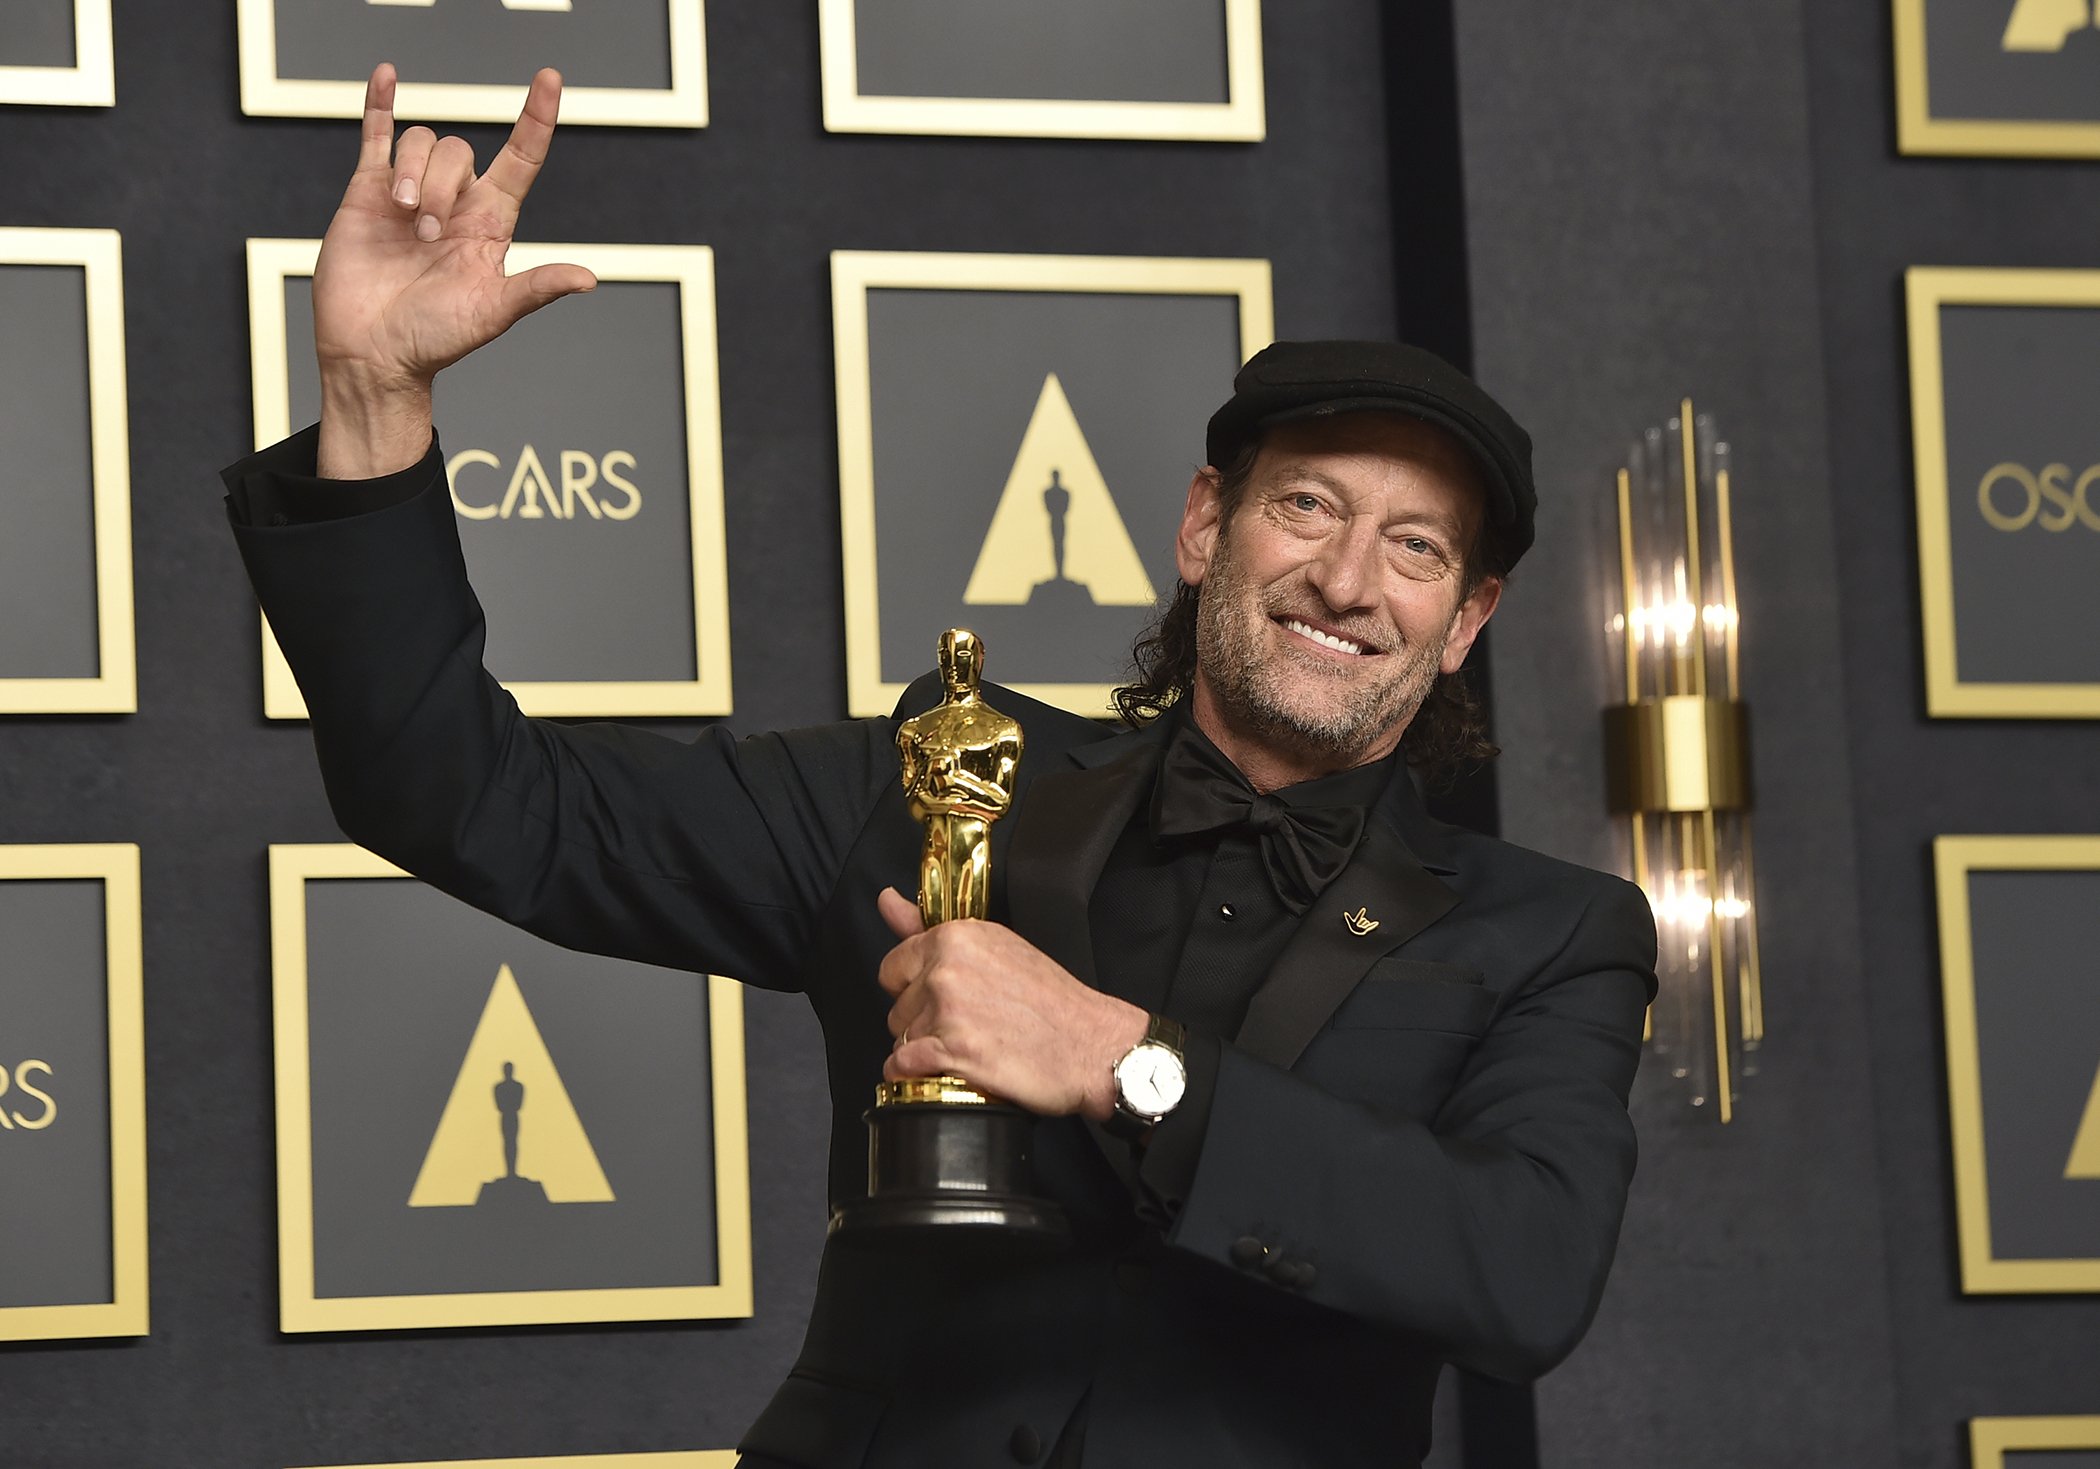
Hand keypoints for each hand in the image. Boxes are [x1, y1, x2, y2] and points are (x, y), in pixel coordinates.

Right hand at [313, 64, 596, 475]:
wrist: (373, 353)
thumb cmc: (435, 340)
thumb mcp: (494, 313)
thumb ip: (536, 287)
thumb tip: (588, 279)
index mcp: (490, 225)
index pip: (521, 159)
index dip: (536, 119)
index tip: (549, 80)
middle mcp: (455, 204)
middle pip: (459, 152)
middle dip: (442, 186)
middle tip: (427, 236)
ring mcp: (409, 194)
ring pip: (422, 143)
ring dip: (413, 174)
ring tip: (403, 221)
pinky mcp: (367, 192)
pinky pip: (377, 134)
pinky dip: (380, 104)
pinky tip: (387, 75)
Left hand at [876, 887, 1147, 1120]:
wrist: (1092, 1044)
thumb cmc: (1051, 999)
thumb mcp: (995, 946)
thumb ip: (927, 927)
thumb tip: (885, 898)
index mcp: (955, 937)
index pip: (893, 967)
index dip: (914, 988)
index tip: (944, 998)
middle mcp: (946, 969)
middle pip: (897, 1007)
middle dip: (922, 1022)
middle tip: (968, 1025)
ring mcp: (947, 1011)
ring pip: (901, 1039)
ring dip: (927, 1051)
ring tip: (971, 1048)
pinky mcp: (952, 1052)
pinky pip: (902, 1067)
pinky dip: (918, 1076)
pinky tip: (952, 1071)